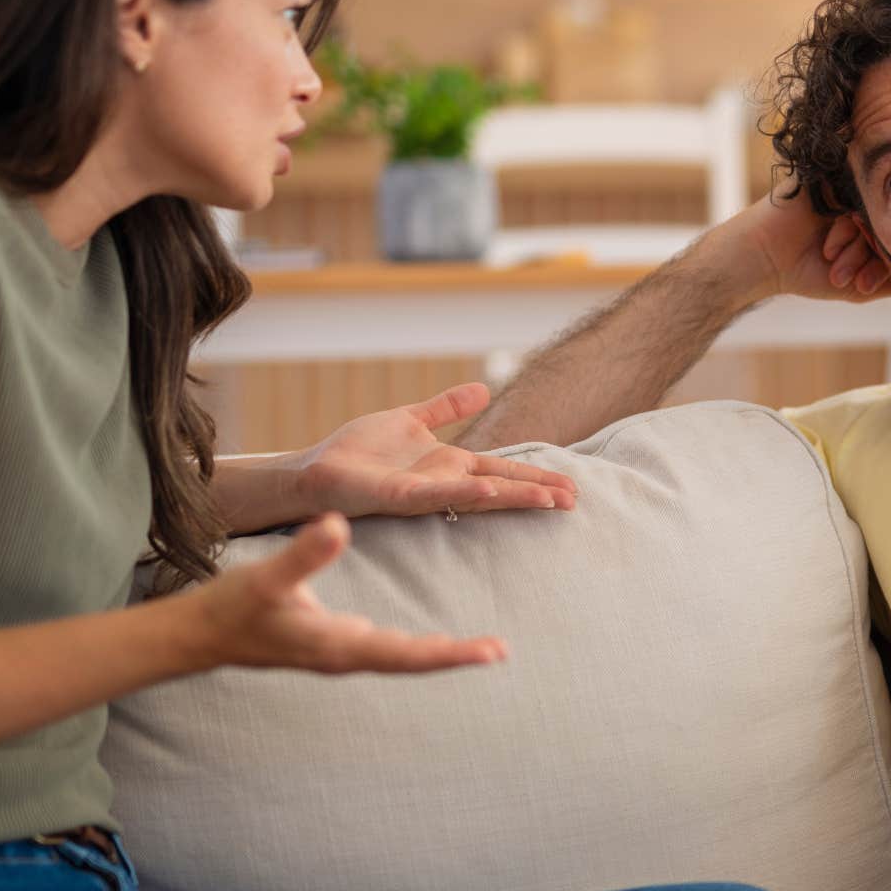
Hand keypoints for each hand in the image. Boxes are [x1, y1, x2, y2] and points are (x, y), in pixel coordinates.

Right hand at [189, 512, 507, 673]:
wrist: (199, 635)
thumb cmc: (231, 609)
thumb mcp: (267, 576)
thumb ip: (305, 554)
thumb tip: (338, 525)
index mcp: (338, 645)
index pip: (407, 654)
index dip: (450, 654)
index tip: (490, 652)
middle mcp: (346, 655)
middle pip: (412, 660)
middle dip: (455, 656)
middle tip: (499, 651)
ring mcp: (340, 653)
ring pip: (401, 657)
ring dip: (439, 653)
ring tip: (480, 648)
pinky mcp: (332, 645)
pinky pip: (386, 650)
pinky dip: (415, 646)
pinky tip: (430, 640)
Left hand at [299, 383, 576, 517]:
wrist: (314, 472)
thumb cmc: (357, 452)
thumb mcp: (410, 420)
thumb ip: (446, 408)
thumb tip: (484, 389)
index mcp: (449, 464)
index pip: (503, 468)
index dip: (535, 475)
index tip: (571, 484)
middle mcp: (444, 480)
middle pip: (502, 484)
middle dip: (537, 492)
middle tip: (575, 500)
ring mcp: (425, 490)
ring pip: (480, 492)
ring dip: (515, 496)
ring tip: (552, 500)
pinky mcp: (400, 495)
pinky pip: (439, 493)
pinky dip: (466, 490)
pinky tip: (491, 487)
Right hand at [720, 178, 890, 302]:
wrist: (761, 260)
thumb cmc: (807, 272)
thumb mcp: (859, 286)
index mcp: (871, 223)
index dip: (886, 265)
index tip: (863, 287)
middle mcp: (862, 203)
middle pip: (888, 225)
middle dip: (872, 257)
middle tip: (849, 279)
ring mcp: (848, 188)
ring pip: (873, 215)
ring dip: (854, 247)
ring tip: (832, 265)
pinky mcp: (832, 176)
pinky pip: (855, 198)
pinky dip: (845, 228)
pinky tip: (828, 246)